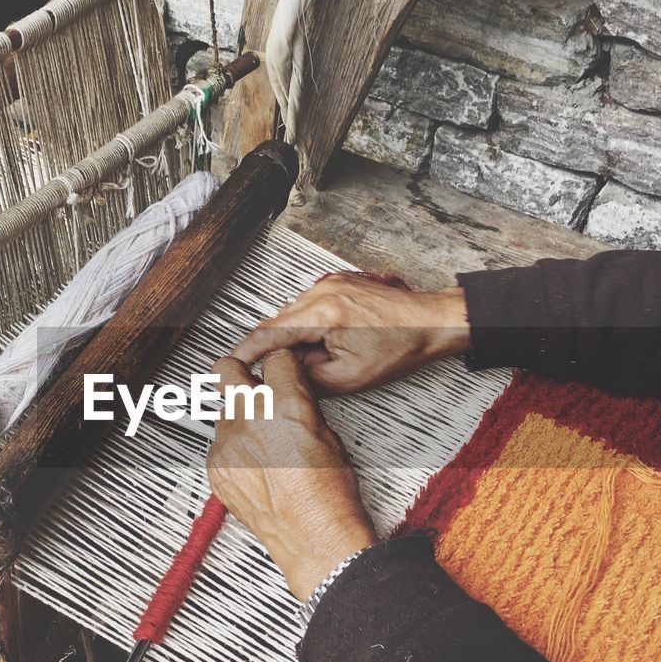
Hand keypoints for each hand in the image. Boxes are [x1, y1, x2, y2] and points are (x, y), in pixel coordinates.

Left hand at [206, 351, 376, 599]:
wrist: (313, 537)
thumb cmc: (328, 494)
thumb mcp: (329, 434)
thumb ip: (301, 405)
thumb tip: (290, 394)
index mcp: (284, 404)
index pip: (273, 358)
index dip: (280, 365)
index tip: (281, 372)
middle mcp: (250, 419)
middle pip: (225, 368)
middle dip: (239, 372)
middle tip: (250, 384)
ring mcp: (228, 445)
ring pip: (223, 411)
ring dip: (240, 418)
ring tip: (263, 442)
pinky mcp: (216, 468)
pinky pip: (218, 445)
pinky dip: (234, 449)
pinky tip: (255, 466)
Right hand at [232, 274, 470, 395]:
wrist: (433, 322)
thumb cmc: (402, 347)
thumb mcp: (351, 377)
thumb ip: (308, 378)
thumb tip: (282, 377)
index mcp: (324, 313)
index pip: (270, 333)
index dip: (246, 352)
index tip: (228, 364)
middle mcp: (323, 291)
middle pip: (278, 322)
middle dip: (270, 348)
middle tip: (264, 374)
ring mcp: (331, 283)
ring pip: (293, 314)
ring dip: (292, 338)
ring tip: (308, 361)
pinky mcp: (338, 282)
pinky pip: (309, 306)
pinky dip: (307, 326)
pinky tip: (321, 344)